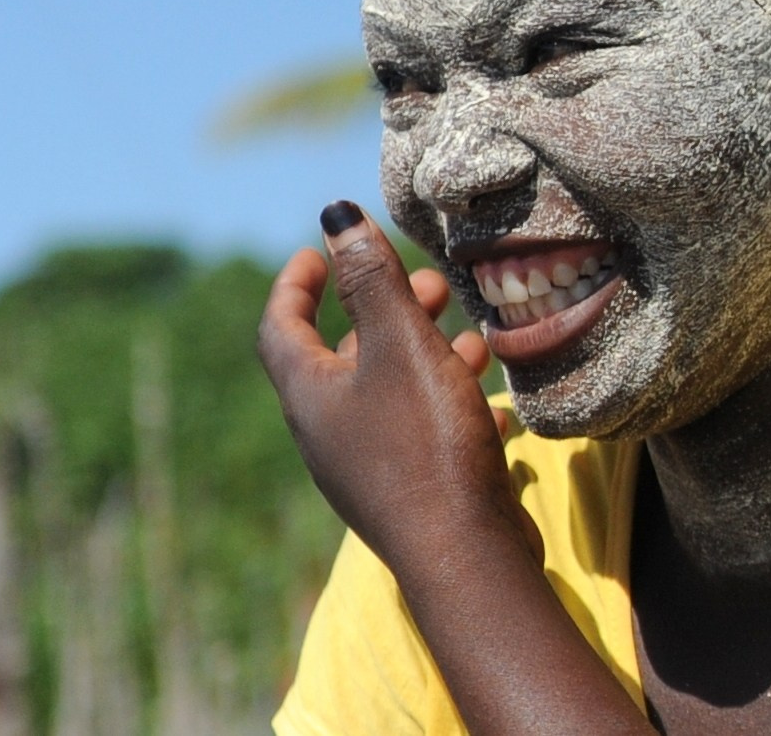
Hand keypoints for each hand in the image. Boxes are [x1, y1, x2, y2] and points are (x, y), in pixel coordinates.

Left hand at [258, 200, 526, 576]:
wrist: (465, 556)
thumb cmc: (425, 441)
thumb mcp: (400, 344)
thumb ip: (372, 278)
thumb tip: (335, 215)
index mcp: (309, 396)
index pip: (280, 326)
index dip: (296, 284)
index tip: (318, 252)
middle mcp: (327, 433)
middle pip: (342, 356)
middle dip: (384, 311)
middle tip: (430, 284)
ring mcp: (366, 467)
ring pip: (388, 391)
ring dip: (424, 353)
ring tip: (472, 330)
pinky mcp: (409, 491)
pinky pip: (420, 429)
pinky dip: (447, 398)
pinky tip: (490, 392)